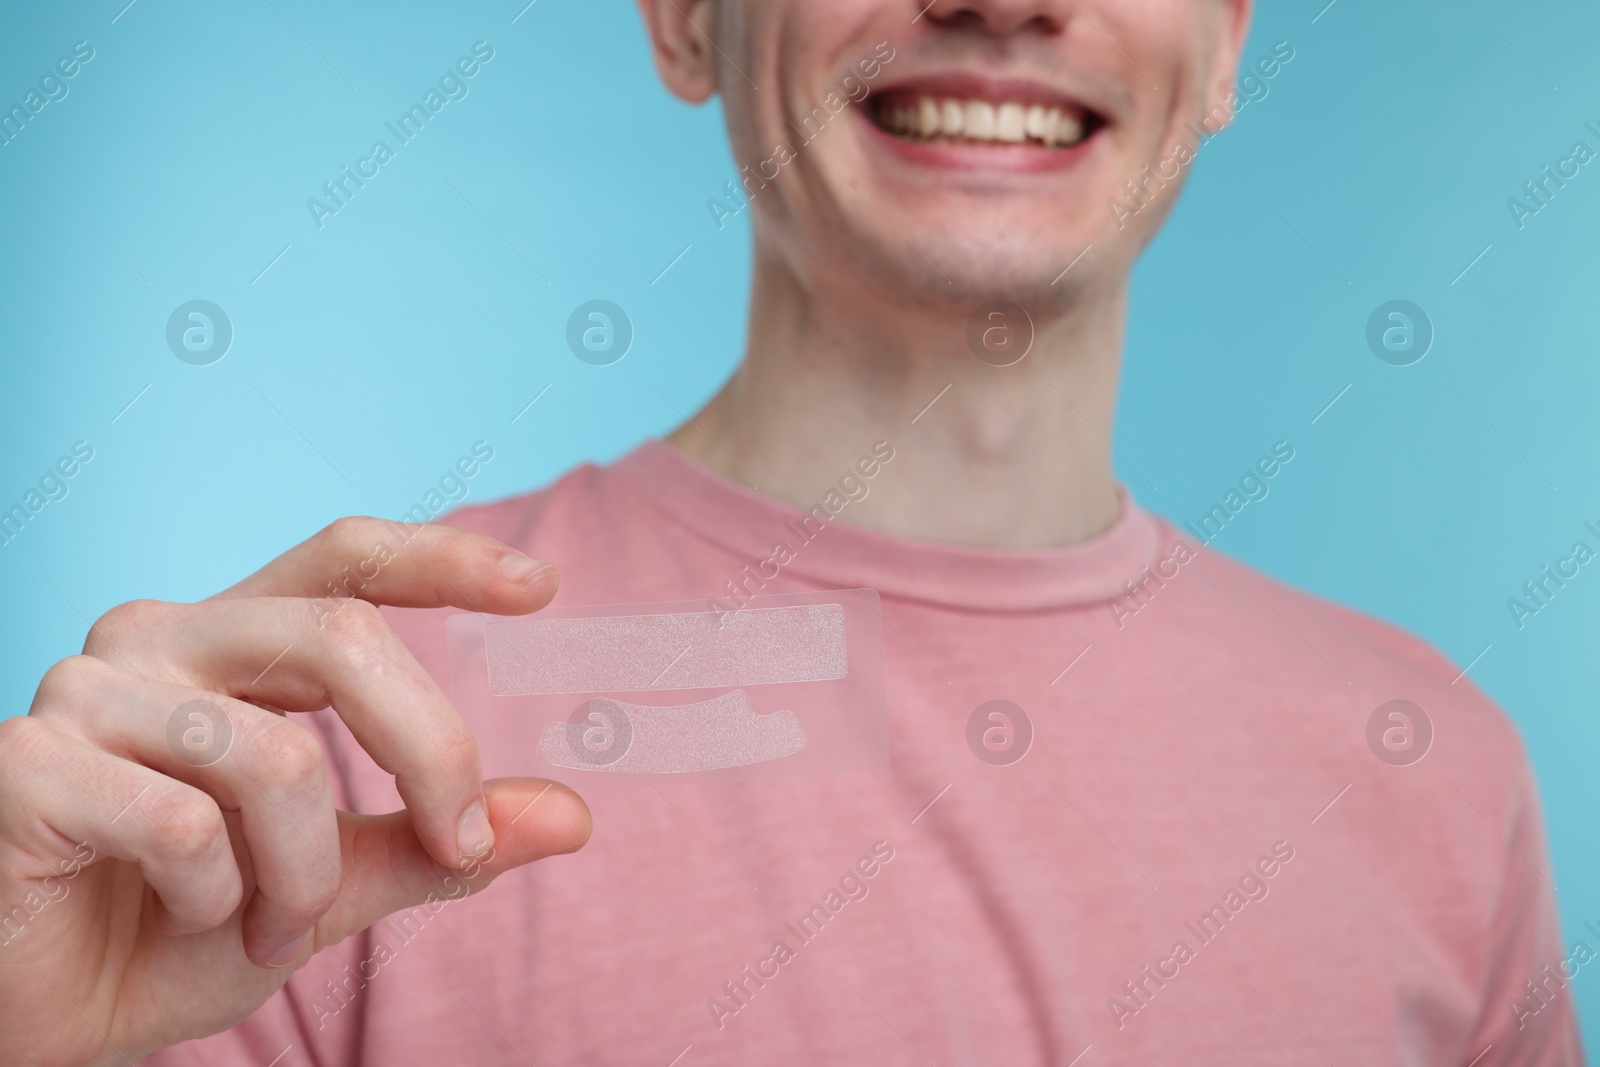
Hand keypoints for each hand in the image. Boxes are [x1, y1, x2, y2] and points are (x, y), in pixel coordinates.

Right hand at [0, 518, 590, 1065]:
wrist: (52, 1019)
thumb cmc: (179, 931)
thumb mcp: (333, 884)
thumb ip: (434, 841)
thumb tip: (570, 818)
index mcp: (231, 642)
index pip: (345, 560)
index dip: (444, 559)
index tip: (543, 588)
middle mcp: (158, 638)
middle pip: (342, 636)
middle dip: (431, 749)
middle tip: (460, 841)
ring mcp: (86, 692)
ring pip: (277, 756)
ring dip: (304, 875)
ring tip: (267, 927)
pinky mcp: (28, 763)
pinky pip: (184, 827)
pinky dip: (218, 901)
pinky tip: (183, 920)